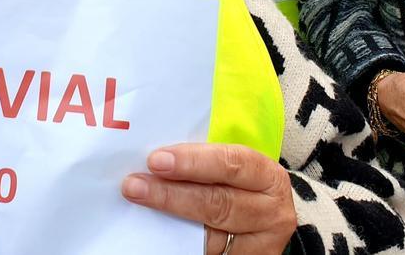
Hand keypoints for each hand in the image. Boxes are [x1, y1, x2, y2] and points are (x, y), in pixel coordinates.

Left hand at [122, 143, 296, 254]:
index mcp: (267, 177)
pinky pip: (212, 254)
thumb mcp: (232, 172)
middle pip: (218, 203)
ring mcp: (260, 243)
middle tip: (135, 185)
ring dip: (170, 223)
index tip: (157, 160)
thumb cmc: (239, 187)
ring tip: (140, 207)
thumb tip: (156, 158)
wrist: (259, 219)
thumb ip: (204, 164)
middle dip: (172, 193)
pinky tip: (158, 236)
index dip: (193, 162)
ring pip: (211, 236)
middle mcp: (270, 211)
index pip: (232, 164)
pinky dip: (181, 246)